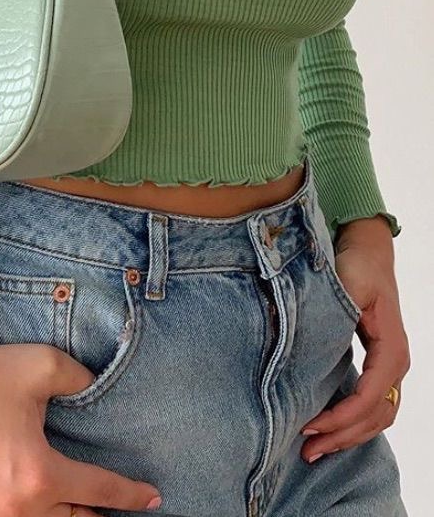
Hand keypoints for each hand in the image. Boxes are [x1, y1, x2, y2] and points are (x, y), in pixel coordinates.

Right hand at [0, 342, 162, 516]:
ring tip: (75, 504)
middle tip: (108, 501)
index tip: (153, 497)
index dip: (132, 496)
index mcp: (41, 475)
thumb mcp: (42, 364)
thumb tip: (97, 387)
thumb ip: (80, 377)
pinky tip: (32, 506)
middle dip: (96, 514)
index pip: (102, 493)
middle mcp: (18, 509)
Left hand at [300, 216, 409, 462]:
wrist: (369, 252)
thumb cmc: (357, 265)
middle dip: (342, 436)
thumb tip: (312, 340)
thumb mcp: (348, 284)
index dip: (341, 416)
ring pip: (376, 418)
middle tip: (306, 450)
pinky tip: (328, 430)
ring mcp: (389, 368)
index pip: (369, 397)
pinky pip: (371, 406)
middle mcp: (395, 364)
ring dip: (348, 436)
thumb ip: (336, 312)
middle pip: (375, 417)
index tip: (309, 425)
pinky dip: (352, 424)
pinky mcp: (377, 366)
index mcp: (391, 350)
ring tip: (314, 449)